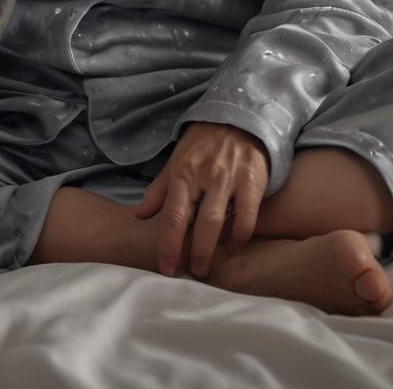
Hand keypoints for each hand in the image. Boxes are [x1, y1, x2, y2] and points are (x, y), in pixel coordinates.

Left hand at [133, 122, 269, 278]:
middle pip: (195, 224)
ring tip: (206, 268)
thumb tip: (139, 215)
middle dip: (190, 254)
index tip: (166, 269)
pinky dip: (240, 234)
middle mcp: (204, 176)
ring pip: (218, 222)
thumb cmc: (204, 142)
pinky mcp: (253, 181)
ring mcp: (229, 179)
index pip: (172, 216)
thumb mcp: (177, 160)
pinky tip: (234, 243)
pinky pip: (247, 216)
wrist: (240, 116)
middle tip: (188, 275)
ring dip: (211, 250)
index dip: (167, 246)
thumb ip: (159, 189)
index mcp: (182, 172)